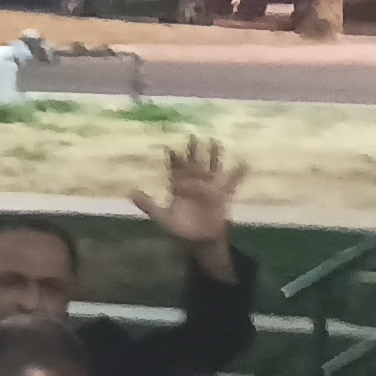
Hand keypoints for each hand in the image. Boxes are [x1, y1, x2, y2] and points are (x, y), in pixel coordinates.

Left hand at [129, 138, 247, 267]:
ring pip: (212, 168)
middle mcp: (194, 184)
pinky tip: (244, 163)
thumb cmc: (181, 228)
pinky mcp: (222, 195)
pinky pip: (231, 182)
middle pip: (194, 164)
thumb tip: (130, 193)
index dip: (174, 160)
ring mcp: (209, 188)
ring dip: (214, 157)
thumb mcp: (162, 217)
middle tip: (193, 136)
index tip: (170, 148)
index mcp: (179, 187)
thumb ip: (148, 205)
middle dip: (193, 151)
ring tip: (215, 142)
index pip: (176, 170)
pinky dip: (238, 174)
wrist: (200, 239)